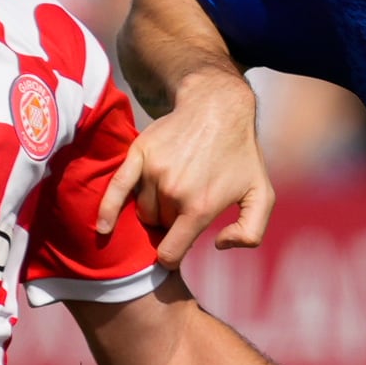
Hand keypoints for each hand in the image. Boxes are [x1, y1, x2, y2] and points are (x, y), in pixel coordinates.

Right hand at [100, 70, 272, 267]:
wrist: (218, 108)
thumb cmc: (241, 154)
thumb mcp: (262, 194)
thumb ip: (251, 232)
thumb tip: (218, 245)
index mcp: (200, 207)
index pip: (171, 252)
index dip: (172, 256)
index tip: (174, 250)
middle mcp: (174, 191)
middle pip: (158, 227)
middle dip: (169, 222)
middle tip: (185, 202)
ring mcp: (154, 172)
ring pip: (142, 210)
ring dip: (152, 208)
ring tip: (172, 191)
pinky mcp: (139, 154)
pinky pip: (116, 189)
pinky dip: (107, 210)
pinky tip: (102, 228)